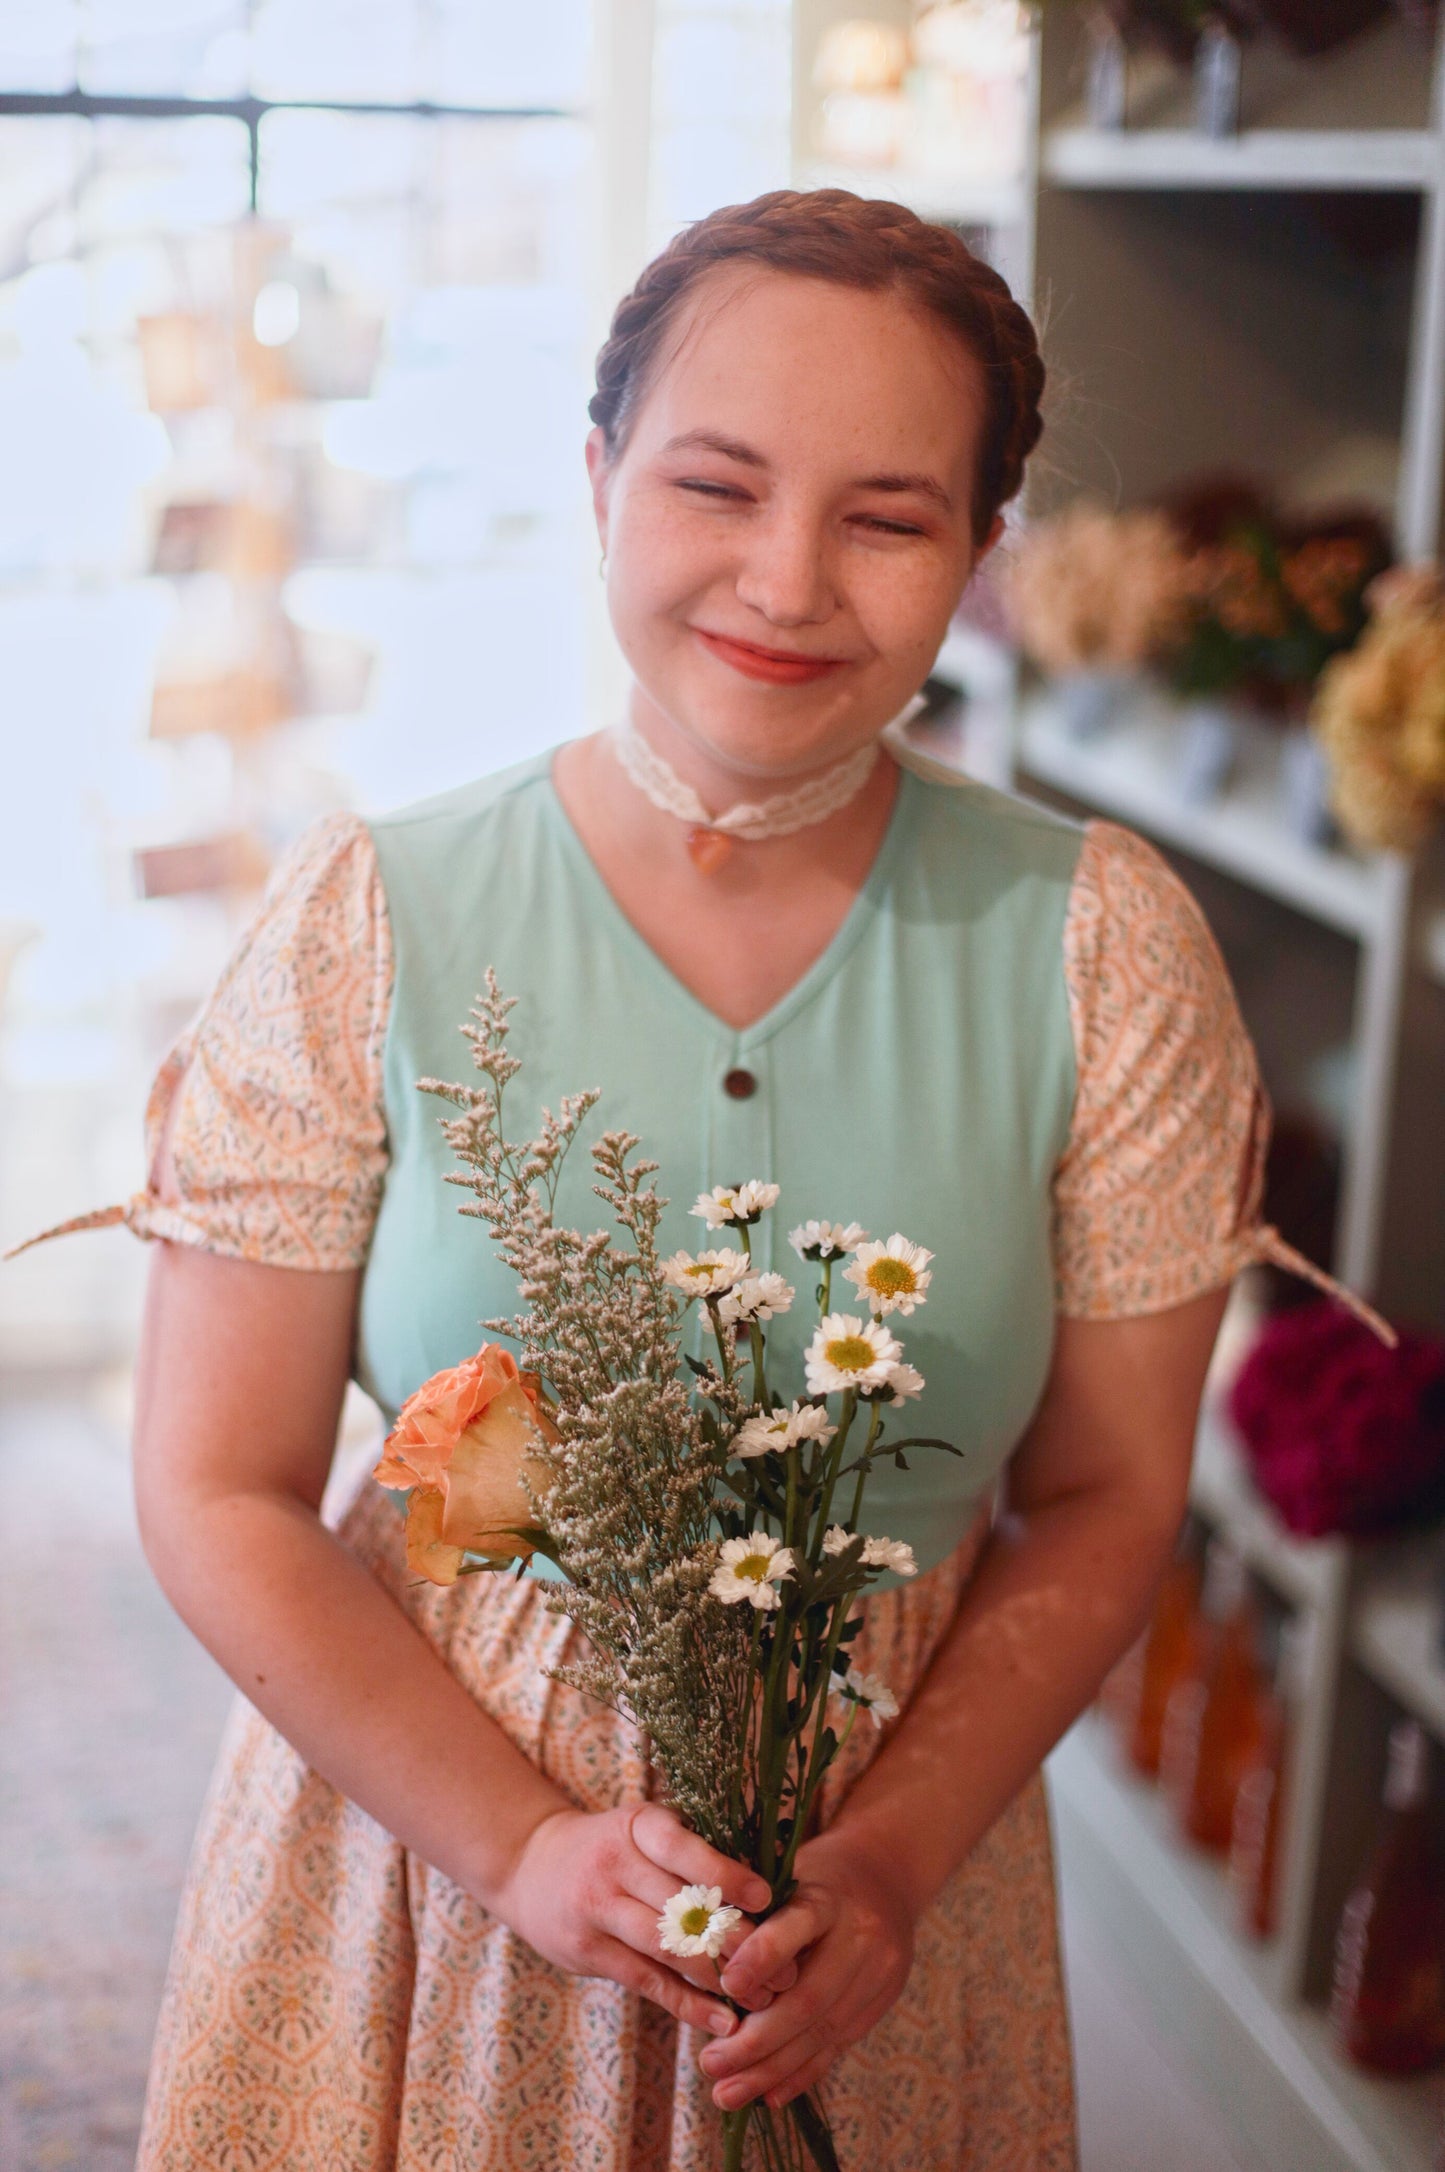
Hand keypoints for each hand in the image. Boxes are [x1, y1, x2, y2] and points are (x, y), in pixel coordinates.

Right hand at [493, 1801, 795, 2037]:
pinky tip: (722, 2020)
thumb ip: (692, 1849)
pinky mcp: (588, 1951)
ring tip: (765, 1999)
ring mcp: (597, 1908)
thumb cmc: (610, 1847)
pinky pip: (647, 1982)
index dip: (725, 1873)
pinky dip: (688, 2005)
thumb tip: (768, 1882)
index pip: (683, 1848)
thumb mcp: (642, 1829)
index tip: (767, 1897)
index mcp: (638, 1825)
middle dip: (738, 1938)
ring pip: (667, 1948)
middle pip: (682, 1905)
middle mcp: (614, 1864)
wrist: (531, 1865)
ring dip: (720, 1977)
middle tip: (786, 1965)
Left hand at [696, 1826, 917, 2111]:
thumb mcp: (789, 1872)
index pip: (796, 1926)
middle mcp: (860, 1937)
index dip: (762, 1958)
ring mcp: (877, 1975)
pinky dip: (800, 2075)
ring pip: (821, 2033)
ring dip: (770, 2070)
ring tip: (725, 2094)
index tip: (726, 1987)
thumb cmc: (816, 1874)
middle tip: (709, 2064)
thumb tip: (698, 1955)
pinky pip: (837, 2047)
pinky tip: (766, 2097)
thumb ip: (754, 1910)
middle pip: (809, 1998)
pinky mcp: (881, 2003)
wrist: (887, 1875)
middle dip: (756, 2040)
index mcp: (829, 1896)